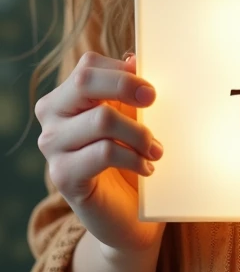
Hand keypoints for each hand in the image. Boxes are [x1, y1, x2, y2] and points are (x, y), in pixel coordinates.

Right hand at [35, 51, 165, 254]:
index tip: (151, 88)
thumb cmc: (130, 157)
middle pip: (85, 82)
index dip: (123, 71)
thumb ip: (130, 90)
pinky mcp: (62, 176)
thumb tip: (134, 58)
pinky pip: (104, 152)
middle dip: (126, 87)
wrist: (127, 214)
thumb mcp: (132, 118)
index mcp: (67, 96)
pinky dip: (133, 157)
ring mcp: (52, 146)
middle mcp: (52, 117)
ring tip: (156, 149)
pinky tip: (146, 167)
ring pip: (101, 119)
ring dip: (138, 132)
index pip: (88, 65)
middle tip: (154, 101)